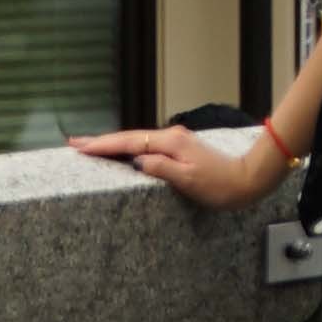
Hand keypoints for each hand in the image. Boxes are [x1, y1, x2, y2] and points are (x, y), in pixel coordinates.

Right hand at [71, 123, 280, 205]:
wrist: (246, 179)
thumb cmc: (219, 185)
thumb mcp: (189, 180)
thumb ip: (161, 168)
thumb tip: (136, 160)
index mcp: (170, 142)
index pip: (129, 142)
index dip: (103, 145)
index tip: (80, 147)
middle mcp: (171, 136)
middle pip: (129, 137)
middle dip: (102, 141)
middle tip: (75, 144)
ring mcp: (175, 141)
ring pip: (136, 140)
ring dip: (114, 143)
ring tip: (91, 147)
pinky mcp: (179, 149)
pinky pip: (146, 146)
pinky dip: (129, 148)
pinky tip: (122, 152)